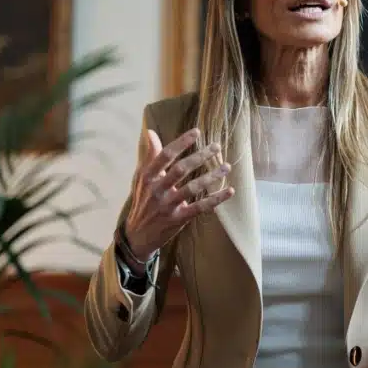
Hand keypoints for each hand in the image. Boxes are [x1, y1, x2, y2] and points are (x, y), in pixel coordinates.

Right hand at [124, 128, 234, 261]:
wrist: (137, 235)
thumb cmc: (143, 200)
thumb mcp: (142, 178)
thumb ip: (150, 156)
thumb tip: (150, 132)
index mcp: (148, 176)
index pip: (165, 156)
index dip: (181, 143)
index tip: (197, 132)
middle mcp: (157, 190)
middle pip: (181, 169)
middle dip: (200, 156)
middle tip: (217, 146)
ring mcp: (167, 205)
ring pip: (192, 188)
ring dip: (211, 176)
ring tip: (227, 166)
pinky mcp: (178, 219)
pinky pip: (200, 207)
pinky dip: (216, 199)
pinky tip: (229, 190)